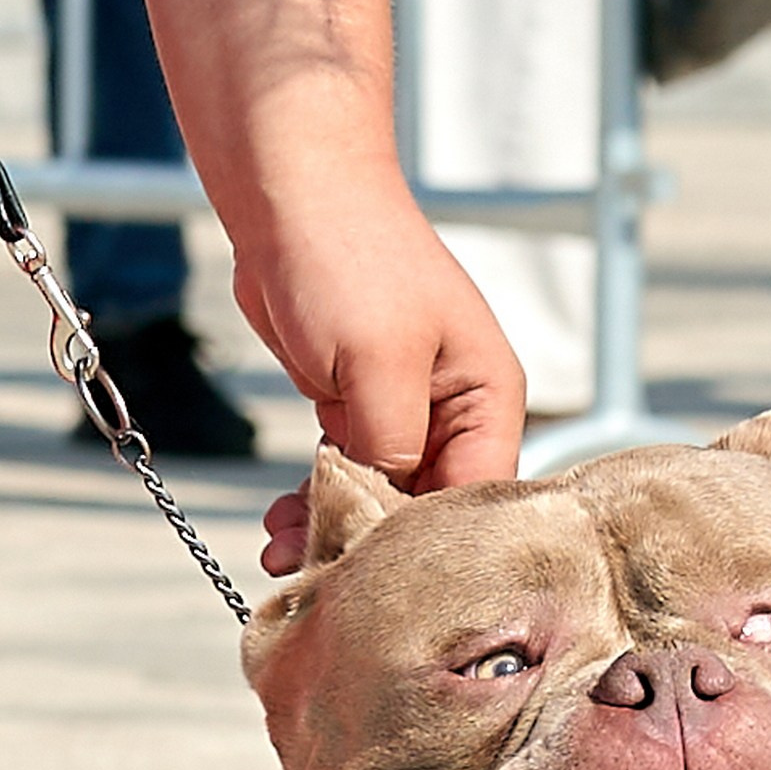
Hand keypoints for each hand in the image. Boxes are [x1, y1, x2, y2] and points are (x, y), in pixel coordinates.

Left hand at [236, 176, 525, 573]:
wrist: (288, 186)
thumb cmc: (345, 252)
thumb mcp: (377, 361)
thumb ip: (391, 446)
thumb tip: (383, 512)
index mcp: (487, 399)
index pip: (479, 502)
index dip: (432, 547)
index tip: (381, 582)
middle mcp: (457, 411)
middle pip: (429, 509)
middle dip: (373, 546)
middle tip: (316, 575)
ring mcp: (407, 410)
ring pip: (382, 498)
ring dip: (334, 530)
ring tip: (284, 555)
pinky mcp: (359, 405)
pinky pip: (346, 473)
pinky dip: (315, 500)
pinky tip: (282, 523)